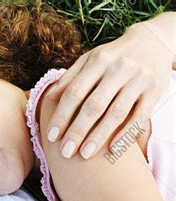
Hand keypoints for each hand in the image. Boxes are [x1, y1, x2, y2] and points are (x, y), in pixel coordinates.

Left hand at [45, 18, 173, 158]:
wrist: (153, 41)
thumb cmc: (113, 56)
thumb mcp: (90, 60)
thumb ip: (70, 78)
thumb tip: (49, 98)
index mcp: (98, 62)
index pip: (75, 92)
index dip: (61, 115)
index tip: (52, 136)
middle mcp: (119, 69)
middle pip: (94, 105)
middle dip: (77, 131)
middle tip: (65, 152)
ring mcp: (138, 80)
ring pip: (116, 113)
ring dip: (98, 136)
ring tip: (84, 155)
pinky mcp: (155, 90)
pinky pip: (140, 117)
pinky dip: (126, 134)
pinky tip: (112, 149)